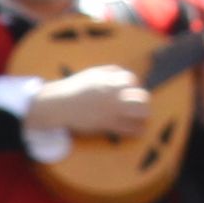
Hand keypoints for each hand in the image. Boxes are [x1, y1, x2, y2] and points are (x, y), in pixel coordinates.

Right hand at [29, 64, 154, 140]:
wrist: (59, 105)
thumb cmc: (74, 88)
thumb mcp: (92, 73)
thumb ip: (109, 72)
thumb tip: (123, 73)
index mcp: (110, 80)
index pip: (132, 80)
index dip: (134, 86)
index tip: (132, 92)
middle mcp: (114, 94)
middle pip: (142, 96)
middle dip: (143, 100)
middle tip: (141, 106)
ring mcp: (112, 109)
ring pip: (140, 111)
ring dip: (144, 114)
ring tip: (142, 117)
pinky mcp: (108, 124)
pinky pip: (129, 128)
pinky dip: (136, 130)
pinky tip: (138, 130)